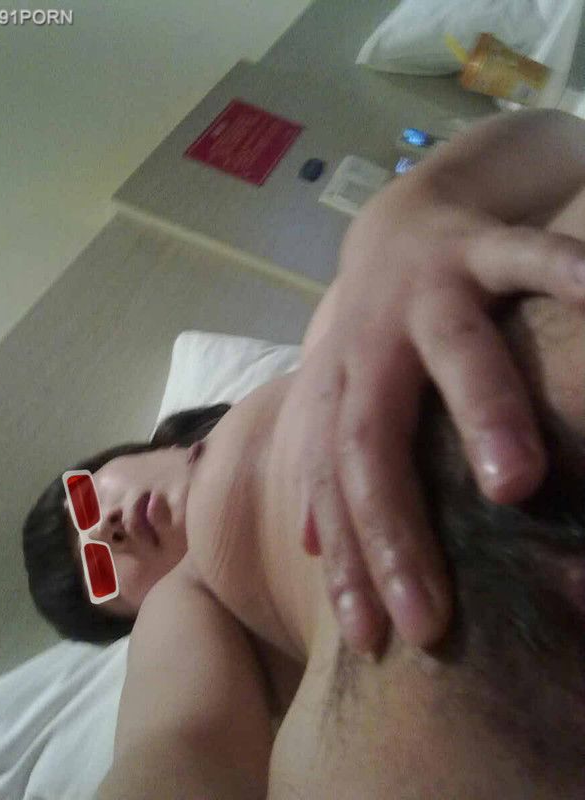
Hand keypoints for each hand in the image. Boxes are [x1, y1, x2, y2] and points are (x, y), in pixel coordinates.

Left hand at [298, 144, 584, 655]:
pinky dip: (564, 273)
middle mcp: (370, 345)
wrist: (394, 221)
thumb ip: (326, 464)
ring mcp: (425, 291)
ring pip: (452, 350)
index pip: (333, 488)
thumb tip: (309, 545)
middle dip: (394, 527)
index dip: (347, 563)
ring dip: (482, 413)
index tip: (371, 641)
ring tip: (515, 482)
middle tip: (427, 615)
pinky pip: (525, 255)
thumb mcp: (339, 396)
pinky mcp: (478, 242)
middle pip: (371, 440)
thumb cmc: (375, 330)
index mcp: (339, 389)